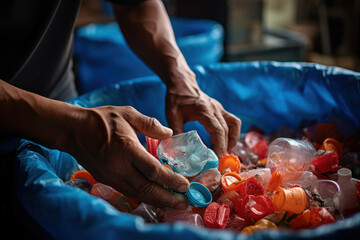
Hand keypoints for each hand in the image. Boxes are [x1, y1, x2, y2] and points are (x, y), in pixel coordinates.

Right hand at [71, 106, 188, 208]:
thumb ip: (150, 124)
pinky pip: (129, 193)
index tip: (185, 184)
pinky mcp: (107, 180)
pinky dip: (145, 197)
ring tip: (175, 204)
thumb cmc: (101, 119)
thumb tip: (169, 134)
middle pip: (147, 189)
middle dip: (168, 198)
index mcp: (127, 149)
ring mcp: (112, 176)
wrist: (73, 130)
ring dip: (158, 201)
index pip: (153, 171)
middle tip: (185, 202)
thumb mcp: (127, 113)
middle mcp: (119, 167)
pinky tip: (156, 198)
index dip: (171, 180)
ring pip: (138, 194)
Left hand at [165, 77, 240, 156]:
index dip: (219, 145)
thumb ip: (176, 131)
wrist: (182, 83)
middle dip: (225, 147)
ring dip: (232, 140)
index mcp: (204, 110)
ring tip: (225, 152)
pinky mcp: (220, 109)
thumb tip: (177, 149)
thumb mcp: (172, 114)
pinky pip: (232, 121)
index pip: (218, 130)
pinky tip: (226, 142)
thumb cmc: (176, 98)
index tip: (216, 158)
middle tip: (219, 161)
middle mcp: (215, 109)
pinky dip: (232, 133)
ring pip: (233, 125)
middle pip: (226, 130)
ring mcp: (219, 108)